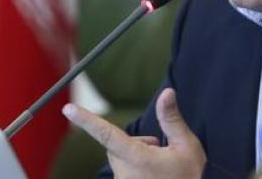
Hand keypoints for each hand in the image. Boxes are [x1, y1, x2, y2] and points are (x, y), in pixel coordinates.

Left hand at [63, 88, 205, 178]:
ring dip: (134, 157)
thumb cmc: (192, 177)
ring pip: (120, 161)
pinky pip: (124, 174)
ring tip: (160, 167)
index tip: (69, 109)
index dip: (87, 121)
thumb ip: (172, 119)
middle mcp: (126, 174)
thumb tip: (167, 92)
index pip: (108, 135)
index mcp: (139, 160)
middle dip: (133, 143)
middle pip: (116, 147)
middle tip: (160, 149)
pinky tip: (155, 175)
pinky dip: (135, 170)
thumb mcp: (187, 145)